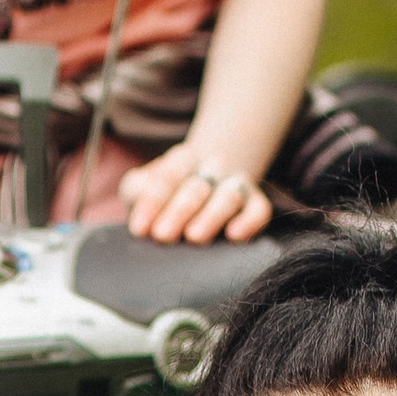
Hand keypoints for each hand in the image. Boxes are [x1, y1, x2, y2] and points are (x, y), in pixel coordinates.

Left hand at [118, 145, 275, 246]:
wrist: (205, 181)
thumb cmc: (166, 192)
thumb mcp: (143, 185)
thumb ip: (137, 190)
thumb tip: (139, 210)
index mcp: (183, 159)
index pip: (168, 177)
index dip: (153, 202)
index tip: (139, 229)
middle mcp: (213, 167)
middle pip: (198, 187)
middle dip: (179, 211)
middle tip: (163, 235)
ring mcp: (237, 184)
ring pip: (229, 196)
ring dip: (212, 216)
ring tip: (194, 236)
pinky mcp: (256, 204)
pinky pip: (259, 210)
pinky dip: (249, 222)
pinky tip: (234, 235)